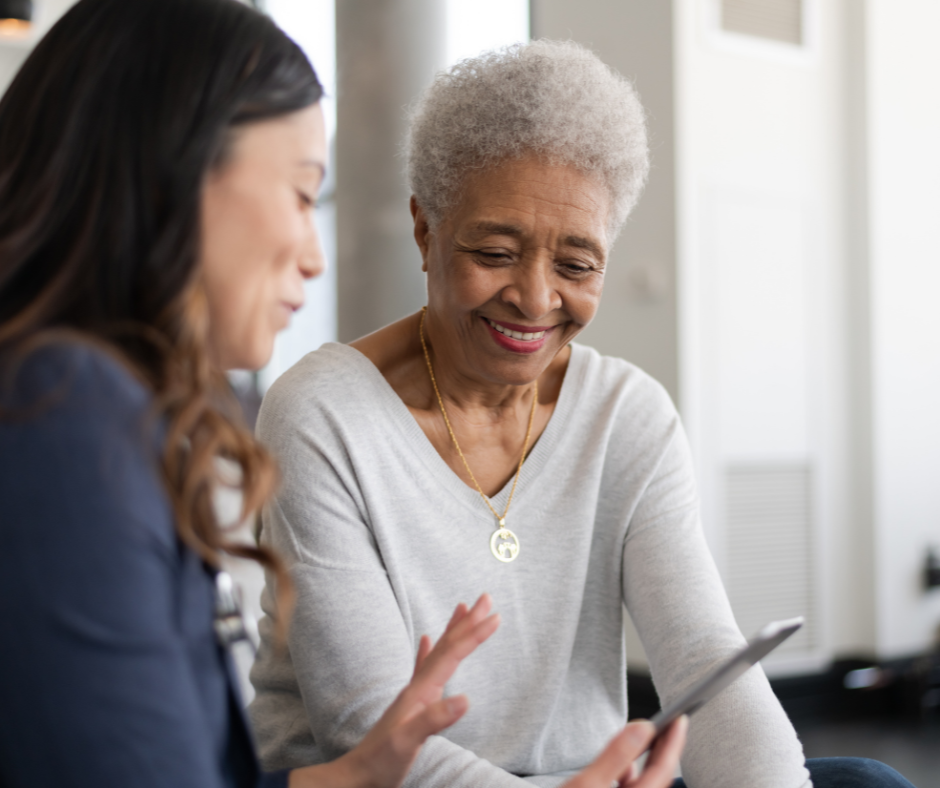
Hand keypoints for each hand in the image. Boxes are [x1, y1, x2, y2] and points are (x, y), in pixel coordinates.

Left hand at [289, 594, 499, 787]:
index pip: (452, 655)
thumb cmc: (381, 761)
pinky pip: (423, 667)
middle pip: (446, 645)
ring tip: (463, 608)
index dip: (473, 635)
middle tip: (485, 598)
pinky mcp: (411, 703)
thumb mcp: (408, 741)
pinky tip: (426, 640)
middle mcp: (417, 686)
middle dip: (467, 622)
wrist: (358, 775)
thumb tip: (466, 699)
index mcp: (420, 691)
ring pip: (438, 651)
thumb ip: (434, 719)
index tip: (495, 616)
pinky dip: (428, 650)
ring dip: (453, 629)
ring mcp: (413, 693)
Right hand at [561, 716, 687, 787]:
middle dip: (665, 751)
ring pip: (646, 786)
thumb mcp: (589, 783)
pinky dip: (632, 776)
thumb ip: (617, 755)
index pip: (663, 770)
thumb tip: (642, 728)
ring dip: (649, 763)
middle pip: (658, 779)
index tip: (680, 719)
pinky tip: (625, 767)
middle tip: (672, 724)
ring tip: (649, 739)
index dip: (673, 742)